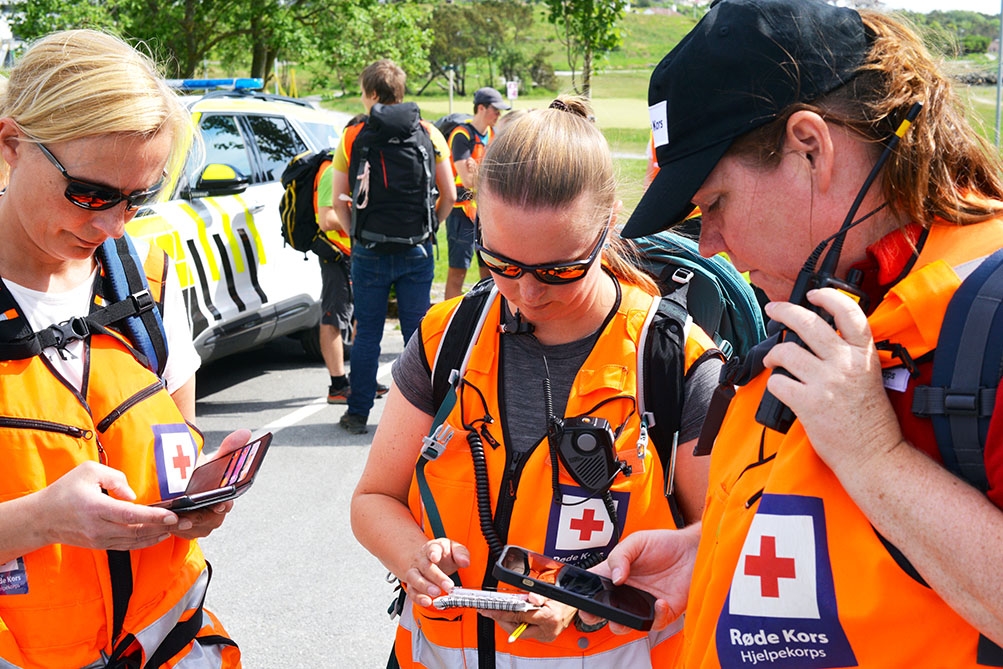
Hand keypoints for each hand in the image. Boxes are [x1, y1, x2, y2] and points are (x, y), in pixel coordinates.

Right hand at [38, 461, 177, 550]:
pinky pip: (127, 545)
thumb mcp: (87, 471)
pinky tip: (159, 534)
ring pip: (135, 541)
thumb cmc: (64, 491)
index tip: (172, 515)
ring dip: (158, 535)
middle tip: (187, 521)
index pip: (130, 515)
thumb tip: (132, 494)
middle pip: (137, 531)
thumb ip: (114, 477)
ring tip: (179, 528)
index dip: (153, 516)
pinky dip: (145, 541)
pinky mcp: (100, 545)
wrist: (41, 518)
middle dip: (164, 526)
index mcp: (95, 508)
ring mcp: (99, 539)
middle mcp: (98, 528)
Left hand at [170, 428, 252, 538]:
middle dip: (201, 517)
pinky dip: (174, 526)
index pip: (228, 505)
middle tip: (190, 512)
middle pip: (211, 521)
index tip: (221, 502)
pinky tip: (167, 518)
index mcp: (226, 500)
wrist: (185, 488)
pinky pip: (181, 532)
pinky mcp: (187, 531)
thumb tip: (245, 432)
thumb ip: (229, 448)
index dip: (224, 505)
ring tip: (175, 514)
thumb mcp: (214, 462)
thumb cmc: (203, 477)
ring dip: (185, 522)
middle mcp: (217, 516)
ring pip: (195, 528)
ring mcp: (202, 526)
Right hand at [403, 538, 471, 606]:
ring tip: (436, 593)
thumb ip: (460, 553)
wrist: (428, 558)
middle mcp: (421, 559)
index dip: (433, 552)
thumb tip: (465, 562)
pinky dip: (418, 598)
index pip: (431, 548)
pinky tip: (427, 602)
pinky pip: (412, 592)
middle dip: (437, 577)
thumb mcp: (454, 549)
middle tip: (448, 586)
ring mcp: (415, 572)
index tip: (435, 557)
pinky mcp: (412, 585)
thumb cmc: (442, 554)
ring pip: (414, 578)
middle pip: (425, 567)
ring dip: (425, 587)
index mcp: (432, 548)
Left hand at [479, 594, 575, 642]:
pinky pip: (527, 632)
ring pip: (520, 632)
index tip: (489, 610)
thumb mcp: (552, 590)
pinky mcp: (545, 636)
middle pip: (516, 629)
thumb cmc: (566, 597)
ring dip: (509, 623)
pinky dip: (518, 625)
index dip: (502, 613)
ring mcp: (546, 635)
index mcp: (549, 618)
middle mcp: (547, 630)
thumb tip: (530, 596)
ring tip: (499, 613)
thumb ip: (539, 594)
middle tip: (490, 611)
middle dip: (501, 620)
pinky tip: (513, 617)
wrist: (579, 604)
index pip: (519, 616)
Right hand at [580, 527, 698, 632]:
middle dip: (594, 617)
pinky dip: (656, 616)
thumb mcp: (637, 541)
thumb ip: (620, 556)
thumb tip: (614, 579)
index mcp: (614, 575)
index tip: (578, 597)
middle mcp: (626, 593)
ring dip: (622, 624)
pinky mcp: (663, 613)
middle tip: (595, 611)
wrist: (692, 550)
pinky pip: (655, 623)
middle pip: (603, 612)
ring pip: (625, 625)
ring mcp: (643, 605)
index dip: (581, 595)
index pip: (592, 588)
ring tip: (626, 612)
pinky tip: (660, 602)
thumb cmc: (663, 544)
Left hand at [762, 288, 904, 473]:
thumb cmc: (871, 420)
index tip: (813, 295)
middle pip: (808, 323)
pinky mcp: (809, 403)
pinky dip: (775, 384)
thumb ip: (850, 356)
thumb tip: (821, 338)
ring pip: (786, 351)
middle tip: (773, 309)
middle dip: (784, 311)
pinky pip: (778, 383)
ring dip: (774, 354)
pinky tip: (781, 387)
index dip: (829, 297)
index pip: (849, 313)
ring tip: (774, 360)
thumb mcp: (870, 377)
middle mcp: (845, 364)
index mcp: (863, 355)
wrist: (874, 455)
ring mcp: (826, 383)